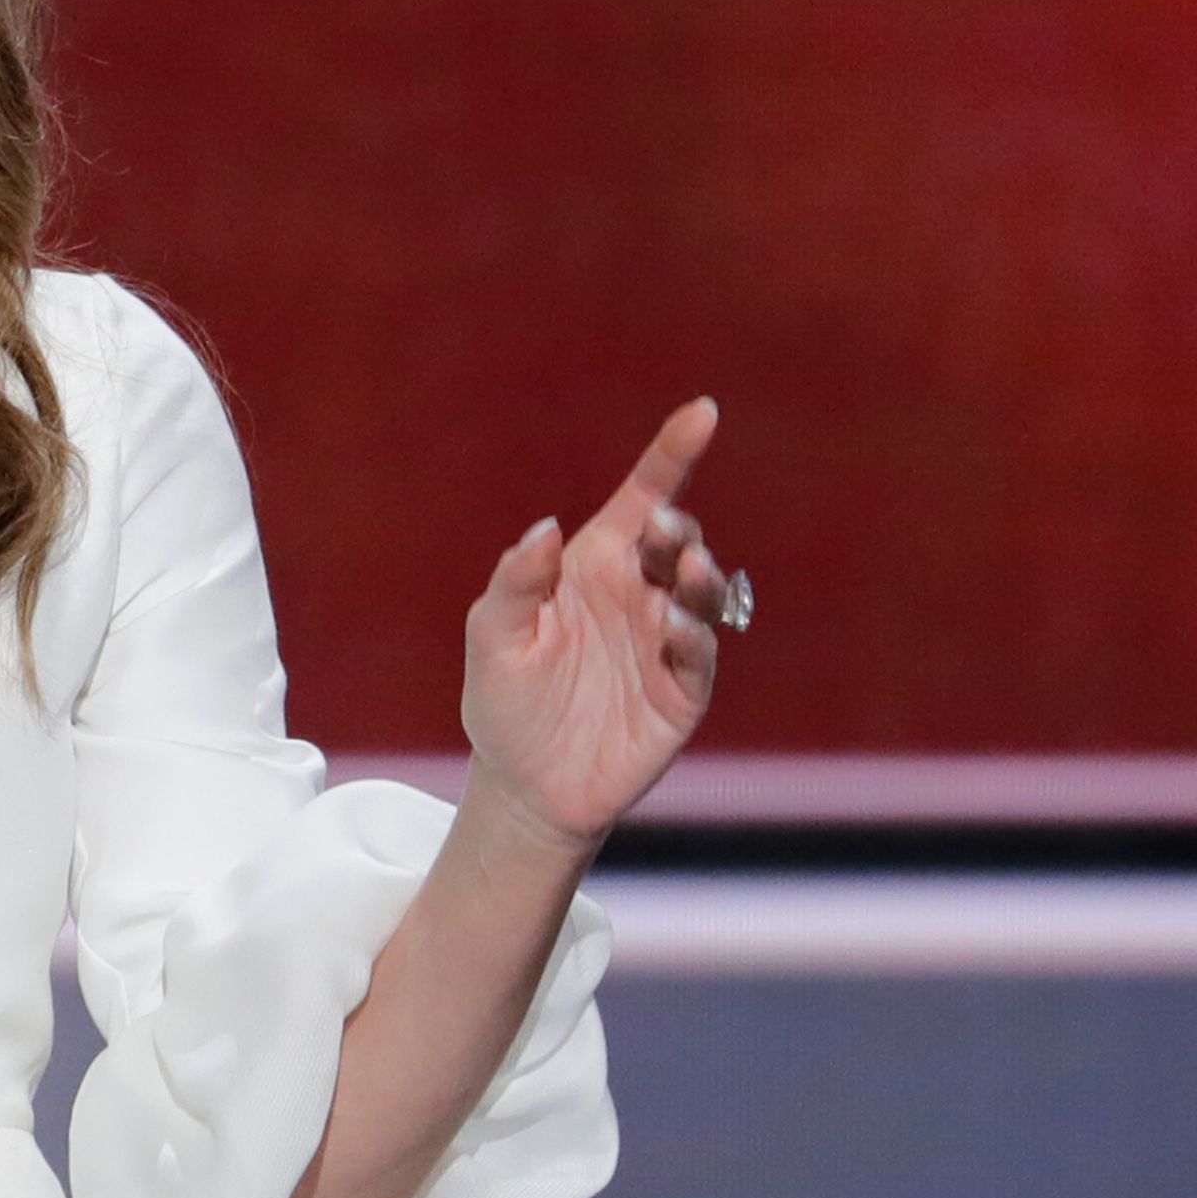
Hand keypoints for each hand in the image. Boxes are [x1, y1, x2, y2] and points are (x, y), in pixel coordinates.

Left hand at [459, 398, 733, 849]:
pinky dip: (694, 635)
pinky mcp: (683, 690)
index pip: (641, 498)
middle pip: (675, 540)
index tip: (704, 411)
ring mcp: (665, 640)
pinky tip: (673, 628)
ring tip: (681, 570)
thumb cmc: (506, 701)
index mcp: (593, 566)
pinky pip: (701, 653)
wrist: (524, 785)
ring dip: (697, 575)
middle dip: (676, 527)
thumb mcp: (492, 638)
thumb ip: (515, 582)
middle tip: (661, 532)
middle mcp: (637, 594)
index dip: (673, 453)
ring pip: (702, 591)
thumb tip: (544, 528)